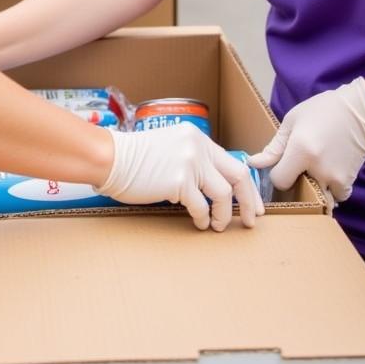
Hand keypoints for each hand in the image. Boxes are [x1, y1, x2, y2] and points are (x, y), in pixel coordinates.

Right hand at [98, 123, 263, 229]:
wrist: (112, 158)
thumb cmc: (136, 158)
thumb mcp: (171, 147)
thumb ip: (193, 159)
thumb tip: (212, 184)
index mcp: (197, 137)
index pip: (233, 162)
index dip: (246, 186)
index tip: (252, 202)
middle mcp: (197, 147)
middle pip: (238, 176)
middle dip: (249, 201)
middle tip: (252, 220)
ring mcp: (189, 163)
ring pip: (224, 195)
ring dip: (224, 215)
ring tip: (217, 225)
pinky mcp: (179, 181)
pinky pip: (201, 207)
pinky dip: (203, 218)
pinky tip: (199, 223)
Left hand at [248, 77, 364, 203]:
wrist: (360, 111)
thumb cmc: (322, 110)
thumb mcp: (292, 122)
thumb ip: (274, 147)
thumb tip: (253, 163)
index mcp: (300, 151)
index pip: (279, 180)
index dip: (276, 173)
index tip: (282, 163)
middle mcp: (318, 169)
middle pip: (297, 190)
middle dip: (295, 181)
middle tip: (300, 164)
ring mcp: (335, 178)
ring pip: (317, 196)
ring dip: (314, 187)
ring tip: (316, 167)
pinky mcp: (348, 182)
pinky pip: (335, 196)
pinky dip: (331, 189)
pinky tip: (330, 170)